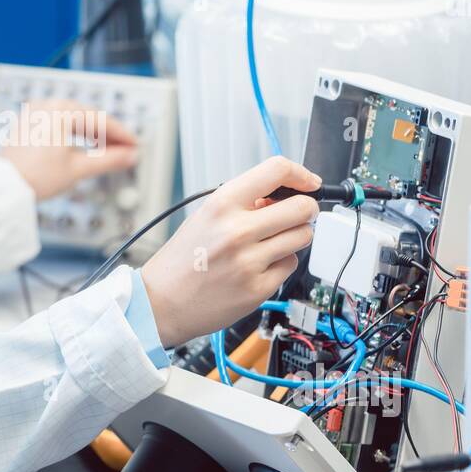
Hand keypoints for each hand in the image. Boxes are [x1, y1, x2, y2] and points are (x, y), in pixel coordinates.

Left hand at [0, 100, 137, 200]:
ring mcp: (36, 113)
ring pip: (75, 120)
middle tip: (125, 150)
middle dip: (108, 135)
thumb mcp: (78, 168)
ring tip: (108, 152)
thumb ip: (109, 160)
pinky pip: (60, 124)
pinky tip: (85, 147)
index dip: (122, 135)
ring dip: (93, 135)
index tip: (135, 145)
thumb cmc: (33, 176)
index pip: (101, 120)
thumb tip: (129, 156)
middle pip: (89, 118)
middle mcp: (47, 105)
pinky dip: (75, 134)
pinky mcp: (29, 123)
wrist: (4, 188)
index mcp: (60, 110)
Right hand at [140, 157, 320, 347]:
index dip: (301, 174)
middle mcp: (237, 230)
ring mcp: (249, 261)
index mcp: (221, 204)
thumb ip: (243, 203)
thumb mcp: (205, 216)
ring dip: (296, 236)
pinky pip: (290, 265)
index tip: (309, 182)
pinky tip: (260, 265)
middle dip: (306, 209)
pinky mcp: (258, 288)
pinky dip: (281, 263)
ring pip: (303, 237)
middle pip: (302, 207)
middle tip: (297, 214)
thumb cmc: (182, 259)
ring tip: (274, 241)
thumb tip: (283, 196)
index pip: (277, 170)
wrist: (161, 302)